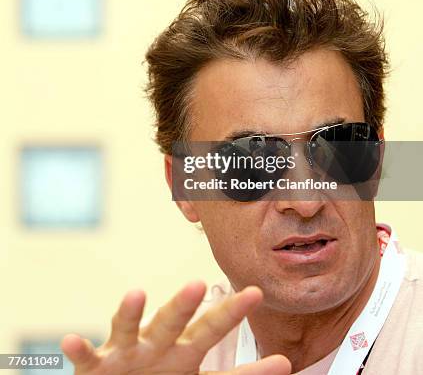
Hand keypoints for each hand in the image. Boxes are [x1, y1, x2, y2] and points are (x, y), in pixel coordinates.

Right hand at [61, 280, 290, 374]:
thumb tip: (284, 366)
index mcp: (186, 357)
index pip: (216, 340)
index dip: (240, 335)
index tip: (269, 326)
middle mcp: (159, 350)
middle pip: (177, 325)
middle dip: (187, 307)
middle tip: (199, 283)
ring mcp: (127, 356)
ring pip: (132, 330)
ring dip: (132, 312)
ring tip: (137, 293)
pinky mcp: (96, 368)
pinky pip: (87, 357)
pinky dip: (80, 349)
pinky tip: (71, 340)